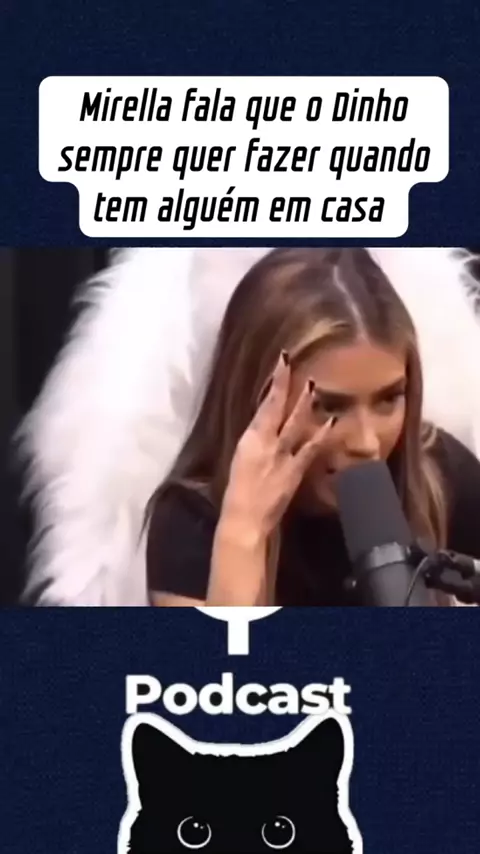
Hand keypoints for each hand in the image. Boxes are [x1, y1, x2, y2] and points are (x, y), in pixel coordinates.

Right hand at [222, 351, 334, 537]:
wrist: (244, 518)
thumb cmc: (237, 491)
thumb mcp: (242, 459)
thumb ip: (256, 441)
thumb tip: (268, 425)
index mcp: (249, 438)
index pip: (264, 404)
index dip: (275, 382)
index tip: (282, 362)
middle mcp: (265, 441)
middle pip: (277, 407)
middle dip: (286, 384)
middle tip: (294, 363)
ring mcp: (281, 454)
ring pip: (295, 422)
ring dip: (305, 403)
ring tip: (313, 384)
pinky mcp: (294, 469)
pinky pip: (310, 448)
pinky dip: (321, 434)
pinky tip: (331, 421)